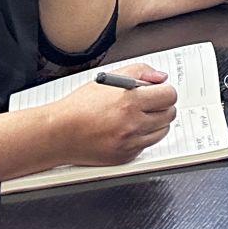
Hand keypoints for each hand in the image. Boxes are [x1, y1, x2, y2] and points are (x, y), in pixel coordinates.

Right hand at [47, 65, 177, 166]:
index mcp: (130, 101)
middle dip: (162, 106)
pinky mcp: (125, 156)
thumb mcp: (110, 78)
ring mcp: (129, 142)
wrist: (58, 133)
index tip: (159, 91)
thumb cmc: (79, 106)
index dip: (165, 91)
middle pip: (169, 114)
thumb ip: (141, 72)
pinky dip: (142, 137)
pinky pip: (147, 145)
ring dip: (155, 123)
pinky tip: (127, 130)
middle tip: (150, 103)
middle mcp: (132, 124)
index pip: (169, 96)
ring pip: (162, 131)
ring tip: (138, 116)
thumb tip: (161, 78)